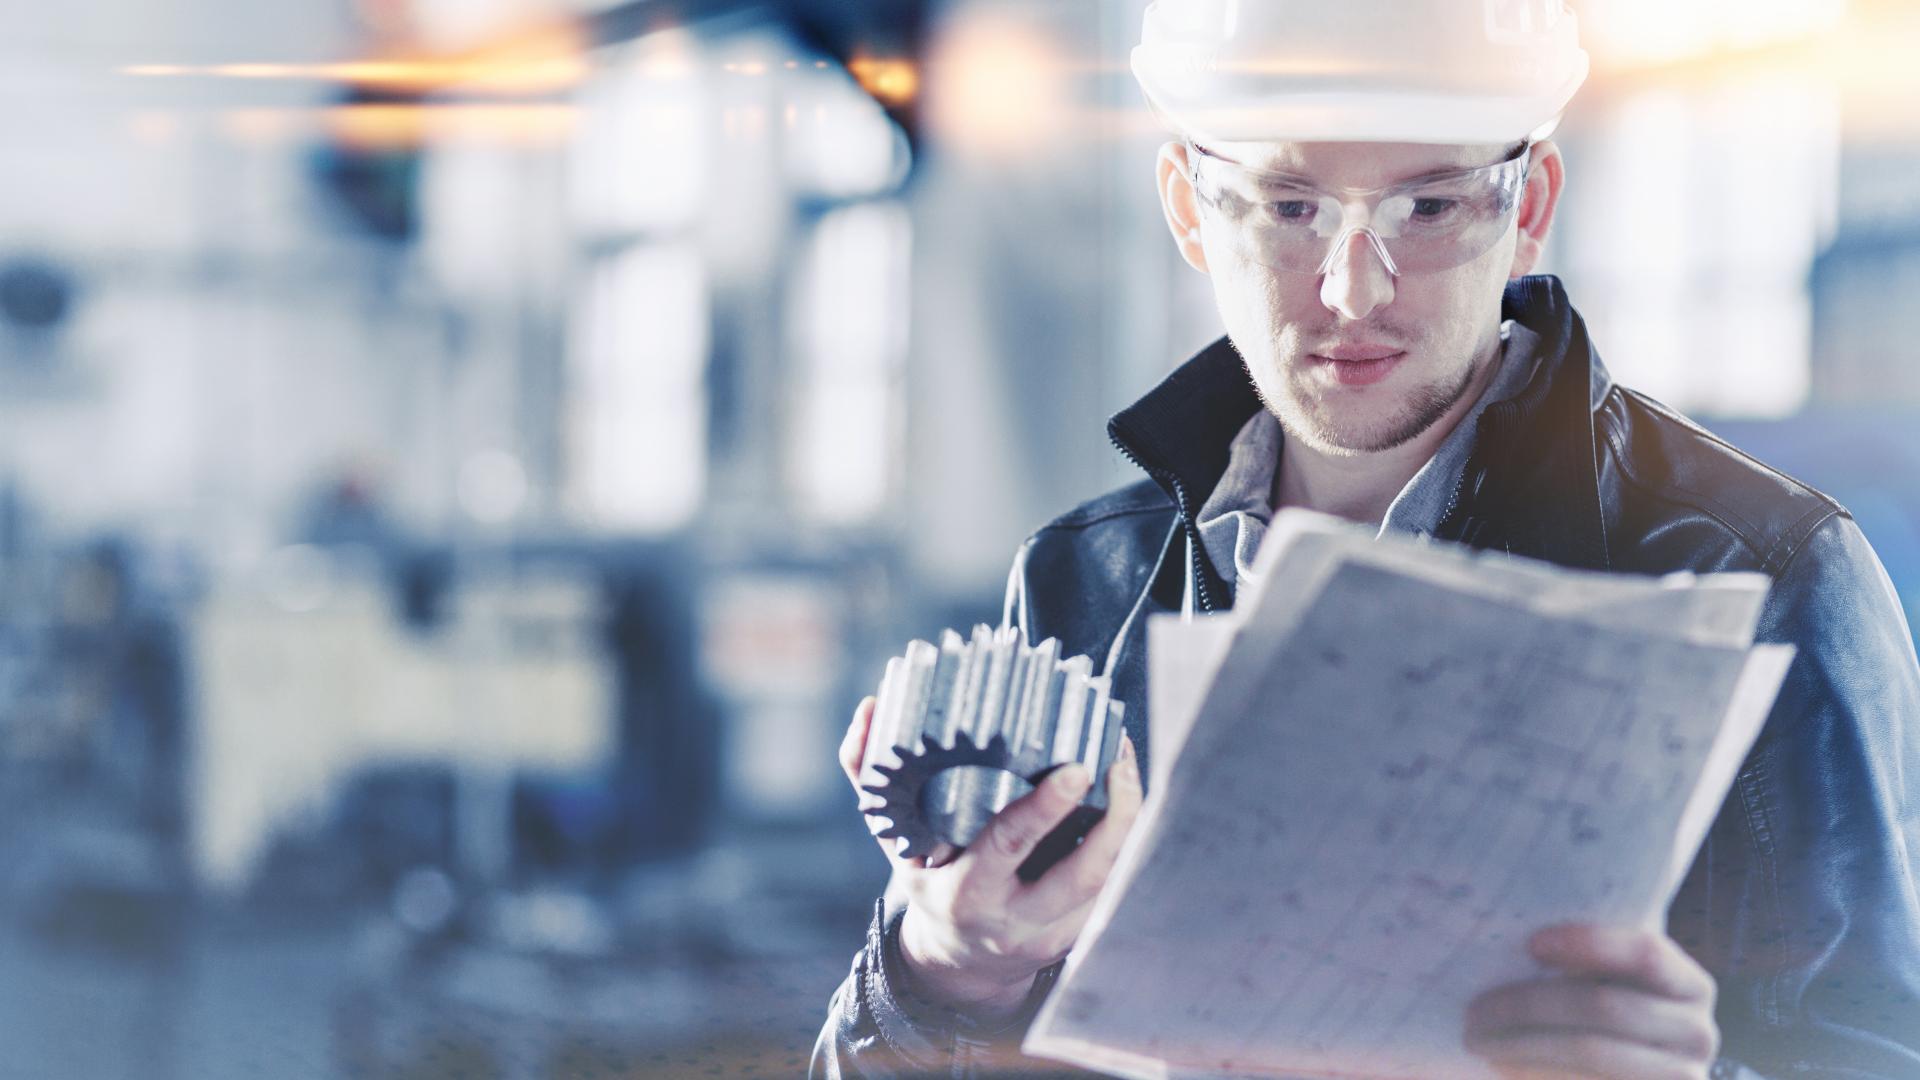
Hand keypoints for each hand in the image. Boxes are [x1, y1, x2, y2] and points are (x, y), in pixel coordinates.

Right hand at [837, 695, 1143, 1019]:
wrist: (958, 962)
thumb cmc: (927, 881)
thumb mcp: (893, 838)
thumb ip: (870, 774)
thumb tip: (869, 710)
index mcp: (963, 892)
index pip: (1007, 845)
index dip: (1044, 808)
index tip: (1073, 769)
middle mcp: (1011, 918)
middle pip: (1079, 874)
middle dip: (1111, 819)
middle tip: (1117, 760)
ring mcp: (1051, 933)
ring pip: (1108, 881)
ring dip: (1129, 822)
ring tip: (1127, 764)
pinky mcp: (1078, 935)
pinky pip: (1113, 886)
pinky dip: (1125, 839)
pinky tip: (1127, 795)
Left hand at [1465, 923, 1720, 1079]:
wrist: (1627, 1079)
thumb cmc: (1606, 1021)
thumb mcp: (1608, 985)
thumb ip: (1584, 963)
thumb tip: (1515, 936)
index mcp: (1689, 984)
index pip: (1645, 953)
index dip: (1589, 944)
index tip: (1530, 944)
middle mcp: (1698, 1032)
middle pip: (1604, 1006)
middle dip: (1529, 1004)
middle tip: (1474, 1009)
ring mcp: (1682, 1075)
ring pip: (1591, 1051)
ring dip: (1523, 1043)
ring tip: (1477, 1038)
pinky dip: (1538, 1072)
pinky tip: (1504, 1066)